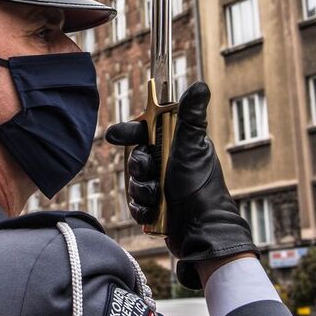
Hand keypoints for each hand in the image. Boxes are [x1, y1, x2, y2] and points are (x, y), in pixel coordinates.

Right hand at [105, 82, 257, 288]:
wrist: (199, 230)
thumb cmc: (200, 187)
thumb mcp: (192, 147)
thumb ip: (191, 116)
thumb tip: (200, 85)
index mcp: (176, 145)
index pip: (145, 130)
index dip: (129, 131)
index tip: (115, 135)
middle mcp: (168, 164)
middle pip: (135, 156)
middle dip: (137, 167)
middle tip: (148, 173)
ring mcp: (161, 186)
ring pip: (133, 181)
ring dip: (140, 190)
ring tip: (156, 197)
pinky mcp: (155, 207)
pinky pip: (134, 203)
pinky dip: (141, 208)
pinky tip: (153, 211)